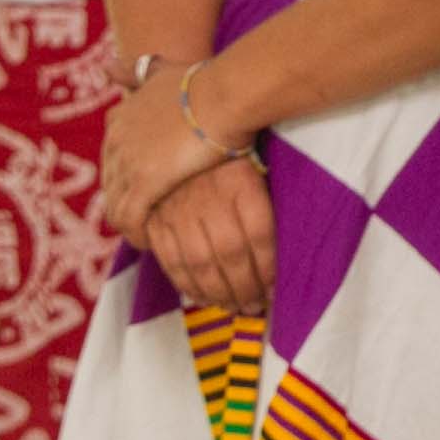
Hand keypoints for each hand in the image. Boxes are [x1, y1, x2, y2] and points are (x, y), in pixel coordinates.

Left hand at [99, 65, 237, 236]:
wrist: (225, 95)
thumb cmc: (205, 82)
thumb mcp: (162, 70)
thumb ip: (135, 71)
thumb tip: (107, 67)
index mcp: (121, 119)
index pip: (112, 157)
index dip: (126, 174)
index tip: (144, 186)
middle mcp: (117, 143)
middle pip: (111, 184)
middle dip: (126, 200)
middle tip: (147, 218)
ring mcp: (128, 165)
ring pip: (116, 206)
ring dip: (131, 223)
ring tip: (149, 236)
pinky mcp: (145, 186)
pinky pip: (131, 221)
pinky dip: (139, 235)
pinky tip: (153, 243)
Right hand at [143, 156, 277, 317]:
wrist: (182, 132)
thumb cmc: (231, 156)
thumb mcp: (257, 168)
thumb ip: (265, 207)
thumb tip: (284, 255)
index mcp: (240, 181)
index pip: (260, 232)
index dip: (270, 267)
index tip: (278, 289)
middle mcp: (208, 196)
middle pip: (230, 253)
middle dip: (246, 288)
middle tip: (256, 306)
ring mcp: (177, 209)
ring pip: (199, 262)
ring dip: (220, 293)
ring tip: (236, 307)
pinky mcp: (155, 219)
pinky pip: (171, 260)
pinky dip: (189, 286)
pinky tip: (206, 298)